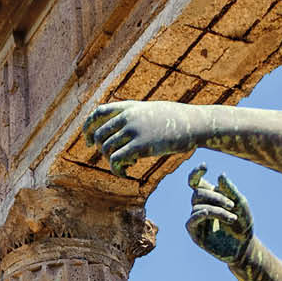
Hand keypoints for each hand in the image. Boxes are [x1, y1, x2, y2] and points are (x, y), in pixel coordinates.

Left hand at [84, 100, 199, 175]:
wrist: (194, 123)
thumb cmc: (175, 120)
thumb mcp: (151, 110)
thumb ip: (135, 116)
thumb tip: (123, 128)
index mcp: (128, 107)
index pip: (98, 113)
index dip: (87, 127)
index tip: (87, 141)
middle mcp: (127, 117)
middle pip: (98, 135)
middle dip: (101, 150)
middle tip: (113, 159)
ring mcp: (133, 130)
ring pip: (106, 149)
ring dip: (111, 162)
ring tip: (126, 165)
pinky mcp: (141, 146)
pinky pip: (116, 160)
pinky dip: (116, 170)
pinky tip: (125, 174)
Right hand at [185, 166, 252, 261]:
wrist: (244, 246)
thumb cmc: (243, 223)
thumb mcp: (241, 204)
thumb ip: (230, 190)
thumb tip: (220, 175)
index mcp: (210, 197)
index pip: (196, 182)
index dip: (196, 173)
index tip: (204, 166)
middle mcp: (201, 206)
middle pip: (198, 193)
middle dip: (215, 196)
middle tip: (232, 205)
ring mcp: (197, 220)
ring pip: (198, 206)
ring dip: (216, 210)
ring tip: (232, 217)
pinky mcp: (195, 234)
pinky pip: (191, 221)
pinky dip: (200, 215)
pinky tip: (209, 214)